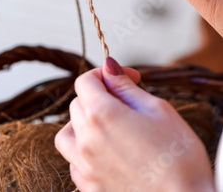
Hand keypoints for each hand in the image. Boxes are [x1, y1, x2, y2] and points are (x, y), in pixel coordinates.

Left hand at [55, 58, 214, 191]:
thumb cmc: (179, 158)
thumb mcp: (158, 110)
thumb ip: (126, 87)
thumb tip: (109, 67)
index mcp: (101, 114)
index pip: (85, 81)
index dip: (105, 73)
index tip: (128, 77)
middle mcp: (85, 140)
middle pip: (77, 104)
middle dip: (99, 96)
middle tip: (127, 102)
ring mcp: (84, 167)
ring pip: (68, 133)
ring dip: (82, 124)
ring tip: (109, 127)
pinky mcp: (89, 188)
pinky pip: (74, 163)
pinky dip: (83, 152)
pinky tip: (106, 153)